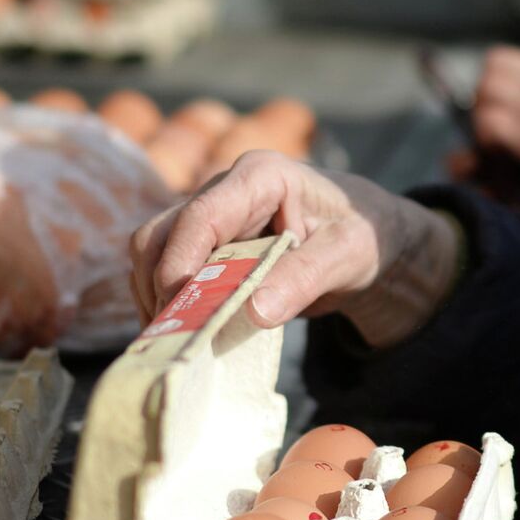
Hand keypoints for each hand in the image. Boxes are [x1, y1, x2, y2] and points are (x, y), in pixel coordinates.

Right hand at [128, 151, 460, 347]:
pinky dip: (168, 303)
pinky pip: (165, 271)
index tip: (180, 311)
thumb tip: (255, 311)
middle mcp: (224, 190)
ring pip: (152, 255)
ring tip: (178, 342)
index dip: (180, 264)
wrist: (367, 236)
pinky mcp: (204, 245)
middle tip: (176, 340)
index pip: (201, 217)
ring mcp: (209, 217)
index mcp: (260, 177)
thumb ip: (304, 278)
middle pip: (159, 235)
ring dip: (157, 299)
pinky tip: (186, 332)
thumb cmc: (362, 234)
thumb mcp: (348, 256)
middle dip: (160, 288)